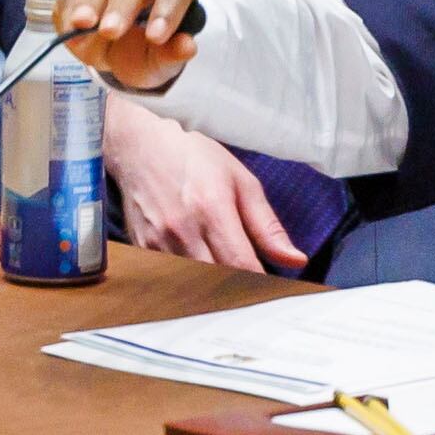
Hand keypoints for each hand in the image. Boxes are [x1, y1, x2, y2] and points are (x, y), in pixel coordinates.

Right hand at [58, 0, 200, 89]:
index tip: (155, 37)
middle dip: (121, 5)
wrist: (115, 46)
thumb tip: (187, 46)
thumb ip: (172, 54)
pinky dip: (69, 8)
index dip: (168, 6)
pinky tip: (69, 28)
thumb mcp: (160, 60)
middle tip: (111, 31)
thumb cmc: (145, 48)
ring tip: (82, 24)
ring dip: (89, 1)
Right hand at [104, 97, 305, 272]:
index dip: (263, 284)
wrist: (138, 146)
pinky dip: (189, 280)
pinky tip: (200, 268)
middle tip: (254, 285)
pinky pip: (171, 278)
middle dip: (240, 288)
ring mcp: (158, 241)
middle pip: (218, 282)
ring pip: (194, 284)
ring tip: (228, 279)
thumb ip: (267, 226)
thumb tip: (295, 261)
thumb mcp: (241, 181)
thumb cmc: (193, 158)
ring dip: (214, 287)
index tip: (274, 288)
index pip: (243, 265)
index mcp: (212, 208)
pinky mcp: (142, 248)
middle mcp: (182, 229)